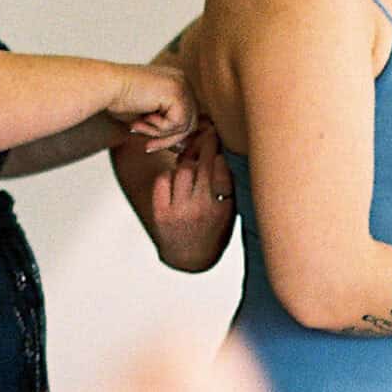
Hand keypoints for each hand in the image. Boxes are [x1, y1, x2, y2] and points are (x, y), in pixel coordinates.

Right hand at [106, 63, 197, 152]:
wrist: (105, 87)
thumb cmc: (119, 101)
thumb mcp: (148, 119)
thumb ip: (166, 129)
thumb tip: (183, 147)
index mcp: (176, 84)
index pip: (186, 118)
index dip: (170, 136)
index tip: (150, 145)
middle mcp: (182, 81)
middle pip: (190, 123)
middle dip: (168, 139)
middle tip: (147, 146)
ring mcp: (181, 85)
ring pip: (185, 126)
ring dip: (160, 134)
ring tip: (138, 128)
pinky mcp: (177, 91)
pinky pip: (178, 123)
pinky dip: (159, 128)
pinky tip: (143, 119)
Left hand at [149, 123, 234, 271]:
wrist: (189, 258)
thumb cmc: (214, 231)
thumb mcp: (231, 212)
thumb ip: (230, 186)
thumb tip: (224, 153)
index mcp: (223, 208)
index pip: (221, 168)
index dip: (218, 147)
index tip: (218, 134)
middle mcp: (200, 209)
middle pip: (200, 164)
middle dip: (204, 145)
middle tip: (207, 133)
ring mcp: (178, 211)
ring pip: (182, 170)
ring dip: (187, 161)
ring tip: (192, 159)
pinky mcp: (161, 213)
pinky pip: (164, 179)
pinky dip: (170, 175)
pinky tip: (176, 178)